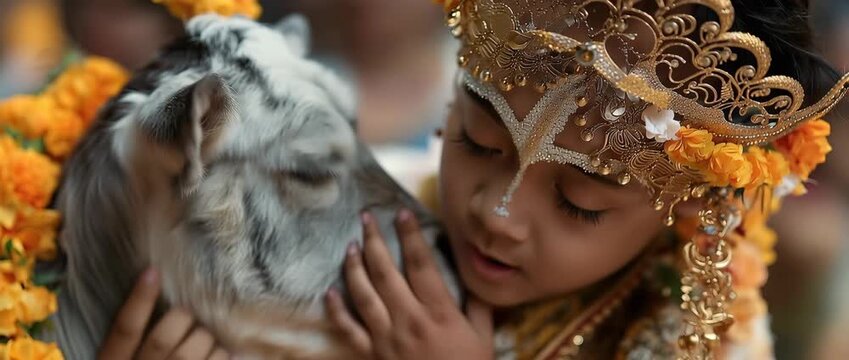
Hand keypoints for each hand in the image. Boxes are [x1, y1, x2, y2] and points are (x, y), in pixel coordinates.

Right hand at [98, 268, 230, 359]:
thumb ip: (135, 344)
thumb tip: (159, 297)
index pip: (124, 329)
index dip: (139, 300)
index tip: (152, 271)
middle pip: (162, 339)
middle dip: (183, 320)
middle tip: (190, 319)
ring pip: (192, 352)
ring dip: (207, 341)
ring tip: (207, 343)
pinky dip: (223, 357)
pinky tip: (223, 355)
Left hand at [325, 210, 493, 359]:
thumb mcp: (483, 338)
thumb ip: (478, 305)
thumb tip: (474, 276)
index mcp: (439, 312)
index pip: (420, 263)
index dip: (409, 235)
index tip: (401, 213)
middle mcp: (409, 319)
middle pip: (386, 272)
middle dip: (375, 240)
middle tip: (366, 217)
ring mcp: (386, 338)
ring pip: (363, 294)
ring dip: (354, 267)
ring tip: (350, 246)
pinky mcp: (372, 355)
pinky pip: (349, 331)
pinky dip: (337, 311)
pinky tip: (329, 293)